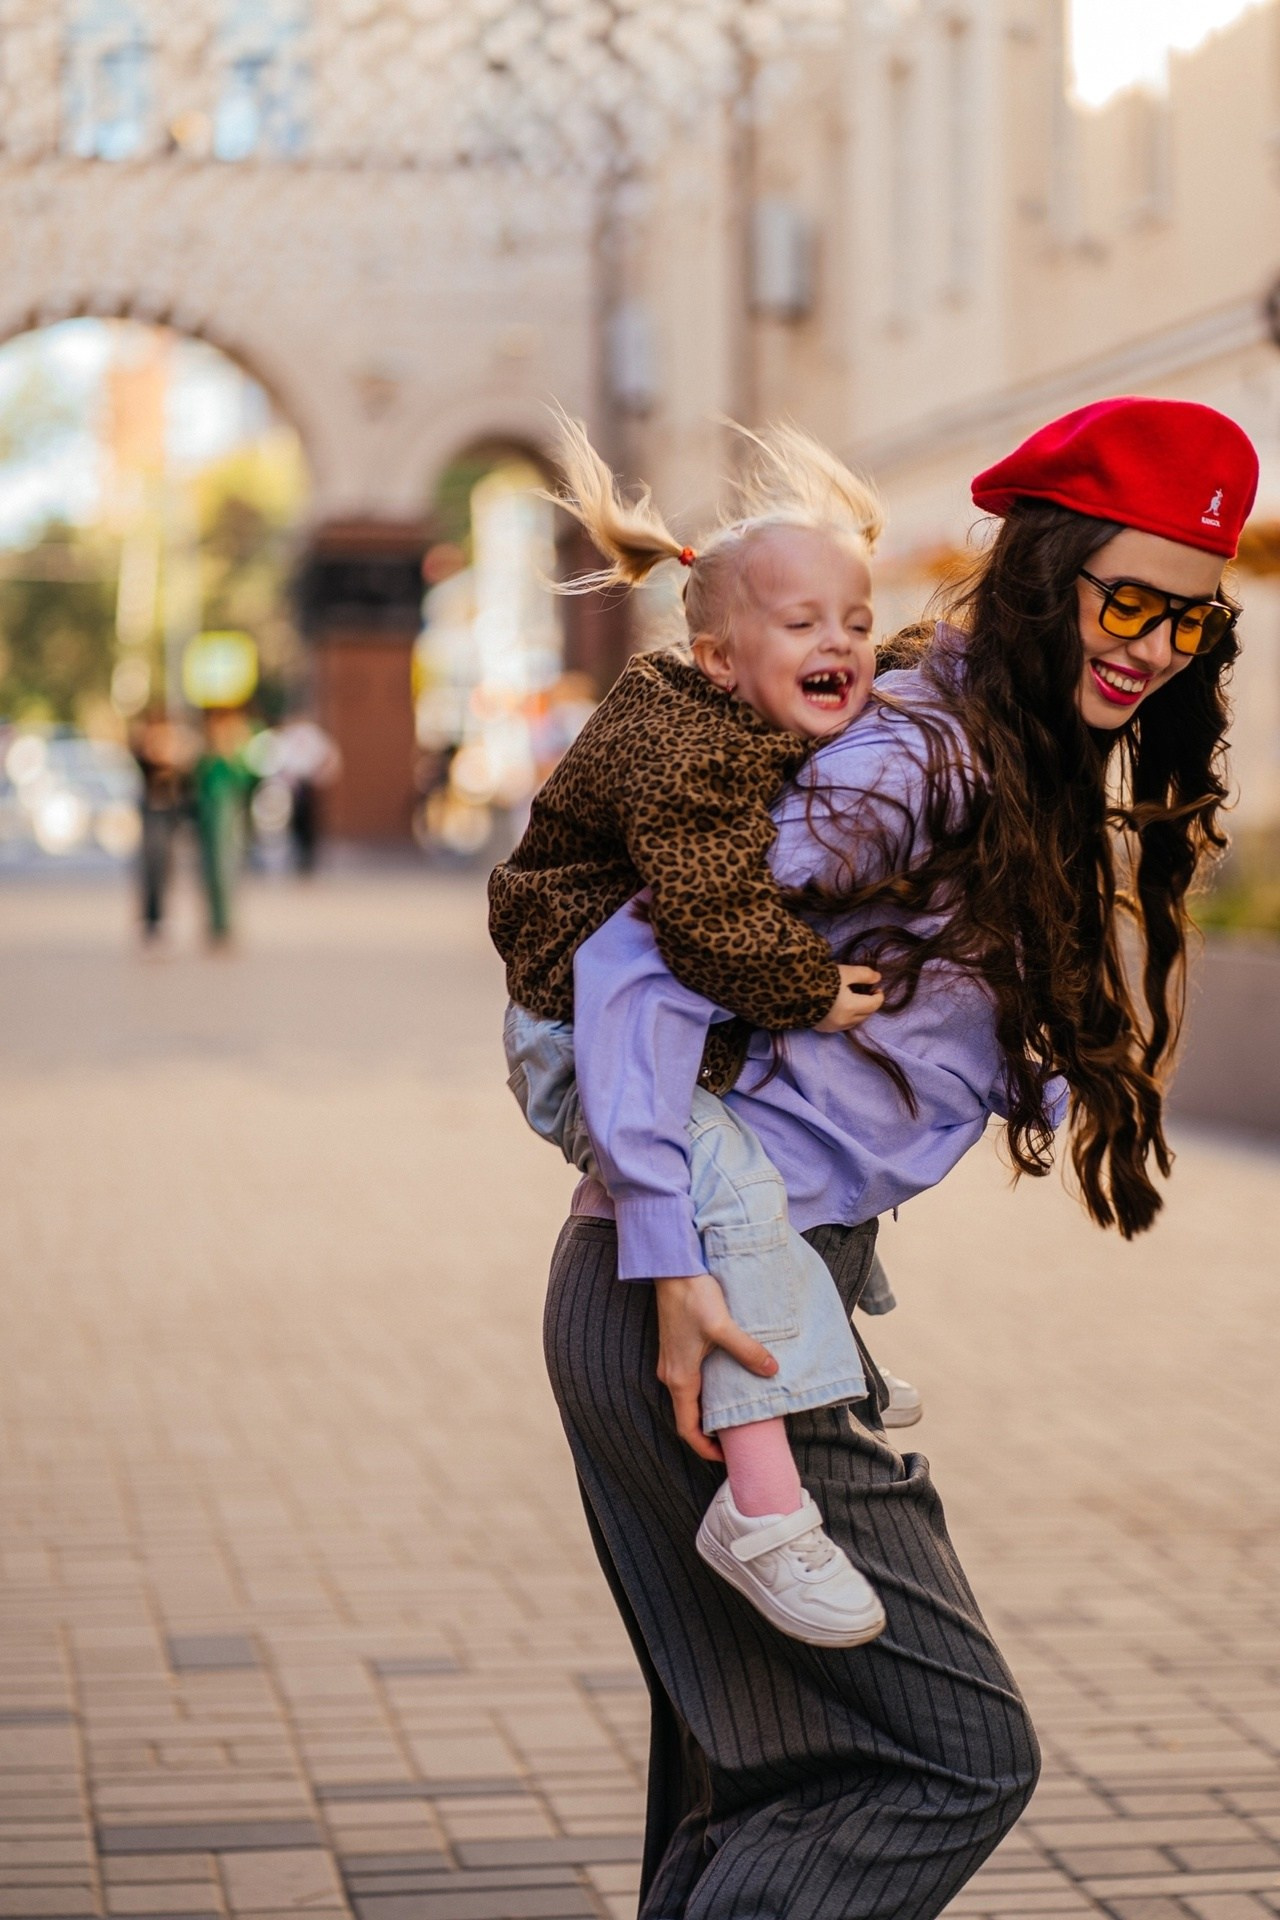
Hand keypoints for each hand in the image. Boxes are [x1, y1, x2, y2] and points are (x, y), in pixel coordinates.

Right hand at [653, 1272, 778, 1461]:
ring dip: (709, 1411)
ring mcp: (672, 1361)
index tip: (726, 1458)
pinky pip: (689, 1381)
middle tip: (738, 1439)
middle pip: (689, 1416)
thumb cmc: (692, 1297)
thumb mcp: (722, 1326)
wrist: (670, 1267)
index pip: (688, 1428)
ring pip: (689, 1398)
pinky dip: (706, 1393)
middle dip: (711, 1432)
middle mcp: (671, 1374)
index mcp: (679, 1378)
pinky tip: (727, 1383)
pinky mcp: (677, 1348)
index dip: (706, 1449)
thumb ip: (747, 1350)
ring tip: (736, 1414)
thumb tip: (772, 1370)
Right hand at [814, 964, 883, 1031]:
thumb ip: (864, 975)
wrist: (791, 990)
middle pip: (866, 1015)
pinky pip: (842, 1025)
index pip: (874, 1004)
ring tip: (855, 1000)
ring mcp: (833, 1027)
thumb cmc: (820, 979)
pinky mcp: (823, 1028)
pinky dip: (847, 1018)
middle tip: (867, 992)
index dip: (879, 995)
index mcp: (852, 1007)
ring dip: (859, 1013)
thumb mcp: (844, 972)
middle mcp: (845, 1021)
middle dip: (870, 1004)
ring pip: (855, 1022)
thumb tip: (878, 978)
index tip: (876, 987)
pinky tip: (841, 1008)